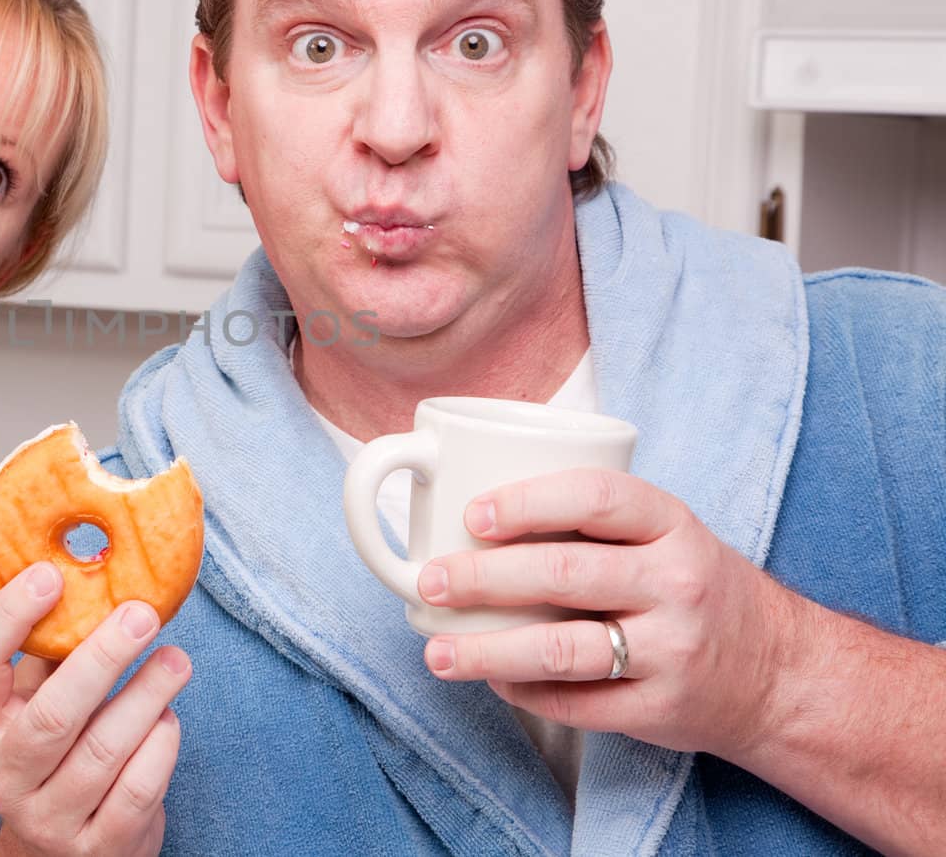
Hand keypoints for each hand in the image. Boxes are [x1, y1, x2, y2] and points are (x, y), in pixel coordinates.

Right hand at [0, 562, 191, 856]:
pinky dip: (161, 744)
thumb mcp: (34, 697)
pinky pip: (139, 788)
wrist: (63, 847)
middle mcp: (1, 777)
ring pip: (103, 750)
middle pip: (52, 714)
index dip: (8, 616)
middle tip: (142, 614)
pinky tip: (168, 716)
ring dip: (147, 695)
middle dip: (103, 657)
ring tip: (175, 660)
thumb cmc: (55, 747)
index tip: (51, 574)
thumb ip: (50, 646)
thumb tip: (87, 572)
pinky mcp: (97, 847)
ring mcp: (48, 818)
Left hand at [415, 469, 796, 758]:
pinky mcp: (661, 709)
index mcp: (672, 525)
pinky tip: (492, 681)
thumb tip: (473, 507)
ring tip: (437, 652)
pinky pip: (575, 704)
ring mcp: (672, 651)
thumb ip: (592, 518)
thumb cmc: (691, 584)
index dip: (527, 502)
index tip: (472, 514)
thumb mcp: (664, 532)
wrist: (778, 671)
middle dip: (482, 578)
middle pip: (563, 574)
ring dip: (486, 652)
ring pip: (559, 650)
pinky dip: (522, 693)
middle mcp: (676, 584)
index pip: (595, 498)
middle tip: (429, 581)